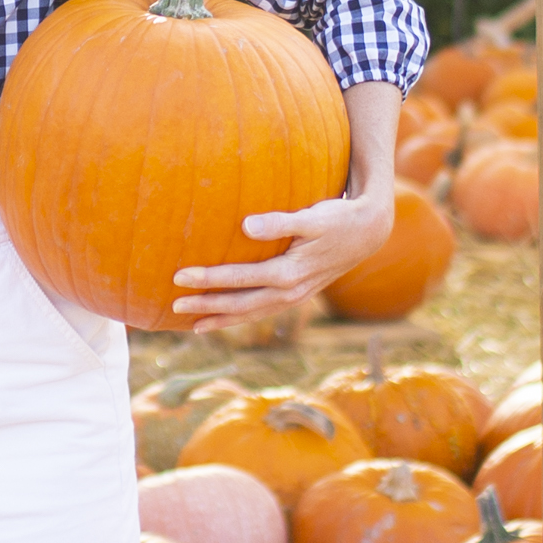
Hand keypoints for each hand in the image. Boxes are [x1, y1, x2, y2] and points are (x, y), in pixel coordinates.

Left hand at [174, 191, 393, 326]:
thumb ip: (280, 221)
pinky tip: (222, 318)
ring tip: (192, 325)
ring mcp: (294, 296)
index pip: (240, 279)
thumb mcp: (313, 217)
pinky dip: (240, 317)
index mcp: (290, 274)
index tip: (179, 276)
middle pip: (241, 304)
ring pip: (251, 314)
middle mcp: (290, 292)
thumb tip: (247, 225)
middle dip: (207, 305)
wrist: (368, 232)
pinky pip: (262, 311)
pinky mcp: (296, 294)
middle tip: (174, 304)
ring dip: (221, 319)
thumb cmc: (338, 218)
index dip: (209, 279)